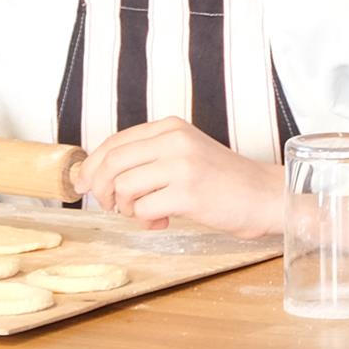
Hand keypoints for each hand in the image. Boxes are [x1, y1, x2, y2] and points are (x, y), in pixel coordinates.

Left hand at [75, 118, 285, 236]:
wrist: (265, 196)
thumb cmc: (223, 180)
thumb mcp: (184, 153)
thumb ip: (147, 157)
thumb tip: (95, 175)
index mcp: (170, 127)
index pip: (113, 142)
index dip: (92, 166)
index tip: (83, 184)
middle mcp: (175, 140)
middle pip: (111, 163)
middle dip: (101, 190)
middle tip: (111, 206)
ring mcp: (182, 165)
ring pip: (124, 187)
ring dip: (126, 208)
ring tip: (145, 213)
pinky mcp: (188, 192)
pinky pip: (144, 209)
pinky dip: (146, 220)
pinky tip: (163, 221)